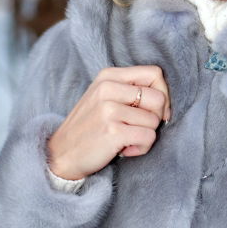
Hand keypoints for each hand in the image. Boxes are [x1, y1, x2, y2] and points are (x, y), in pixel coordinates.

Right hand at [47, 64, 171, 179]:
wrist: (60, 154)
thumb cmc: (89, 126)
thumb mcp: (104, 97)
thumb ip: (130, 90)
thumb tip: (165, 98)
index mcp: (109, 76)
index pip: (155, 73)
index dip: (164, 93)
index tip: (157, 111)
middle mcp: (108, 88)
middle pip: (159, 98)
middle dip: (157, 117)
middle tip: (138, 128)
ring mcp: (109, 110)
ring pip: (155, 121)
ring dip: (146, 136)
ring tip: (126, 140)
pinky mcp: (112, 131)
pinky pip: (148, 138)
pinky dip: (141, 148)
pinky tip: (124, 149)